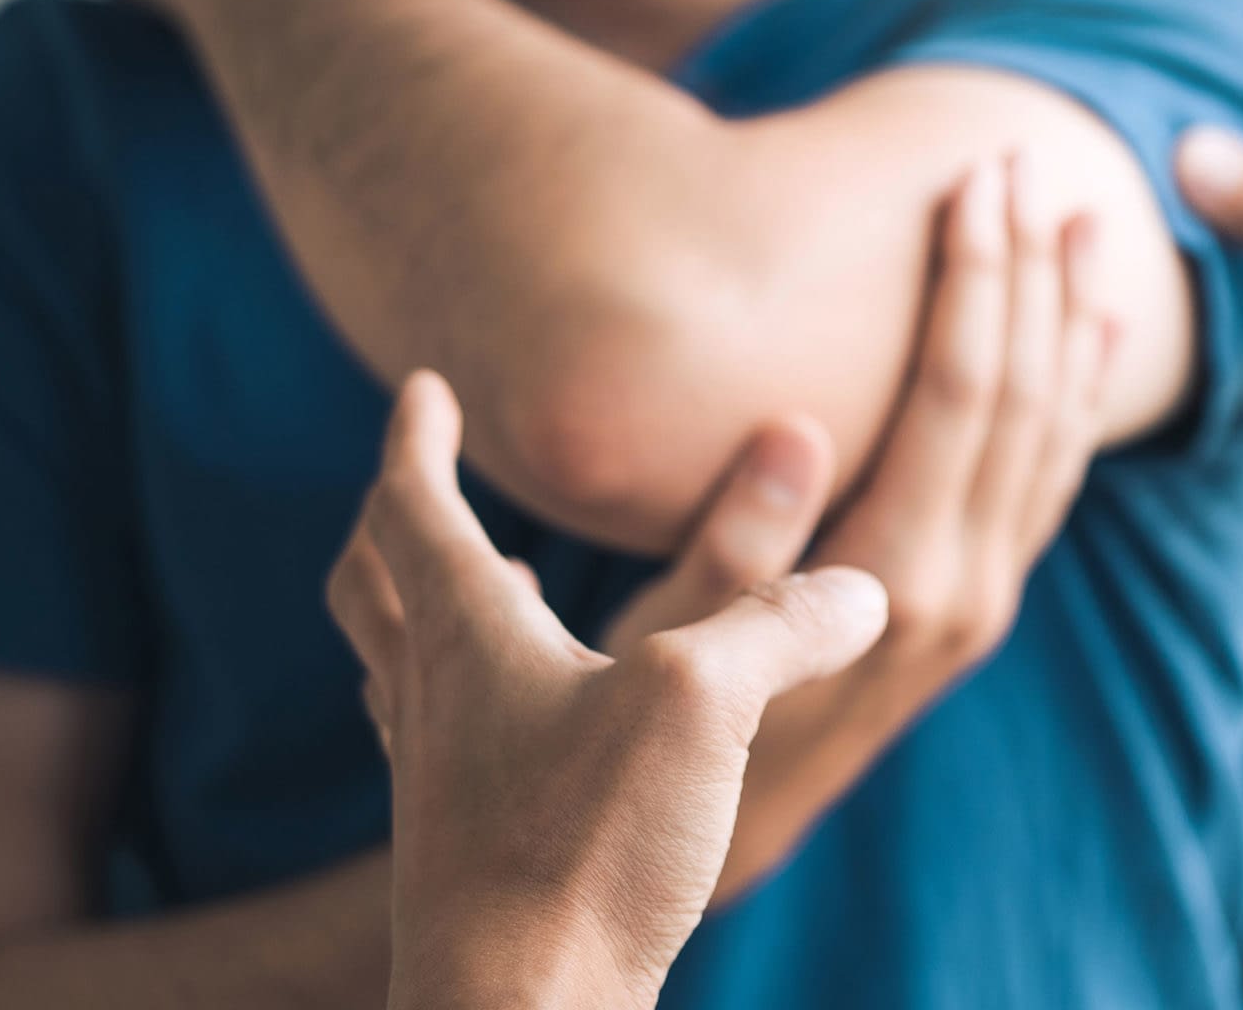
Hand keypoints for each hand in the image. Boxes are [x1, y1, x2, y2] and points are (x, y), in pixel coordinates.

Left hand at [326, 372, 888, 1009]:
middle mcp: (436, 700)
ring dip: (425, 610)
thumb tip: (866, 588)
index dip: (418, 440)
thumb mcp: (703, 702)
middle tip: (420, 480)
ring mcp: (443, 784)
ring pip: (402, 669)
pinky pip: (447, 746)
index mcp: (468, 635)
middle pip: (375, 585)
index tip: (424, 387)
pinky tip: (537, 727)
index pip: (414, 506)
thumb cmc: (584, 851)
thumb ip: (784, 625)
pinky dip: (472, 703)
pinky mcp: (472, 855)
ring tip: (484, 590)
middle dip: (394, 518)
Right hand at [603, 154, 1118, 896]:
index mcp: (891, 577)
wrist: (723, 846)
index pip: (959, 393)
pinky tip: (1093, 337)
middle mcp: (960, 589)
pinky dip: (1078, 398)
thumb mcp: (672, 640)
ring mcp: (981, 603)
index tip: (977, 177)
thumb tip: (796, 425)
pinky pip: (1051, 482)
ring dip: (1070, 321)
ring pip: (1055, 435)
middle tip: (1032, 161)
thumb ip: (741, 542)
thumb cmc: (665, 728)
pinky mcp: (979, 607)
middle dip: (1029, 270)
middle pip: (1024, 396)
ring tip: (1086, 221)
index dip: (974, 277)